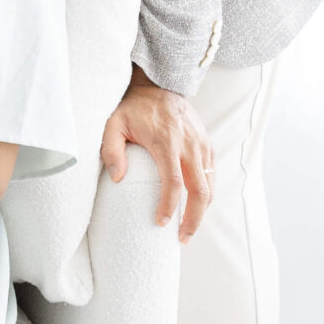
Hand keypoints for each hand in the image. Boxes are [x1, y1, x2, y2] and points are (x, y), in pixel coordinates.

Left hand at [100, 64, 213, 240]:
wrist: (160, 85)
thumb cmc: (133, 108)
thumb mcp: (113, 123)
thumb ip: (111, 150)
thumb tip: (117, 179)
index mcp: (167, 142)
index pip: (174, 182)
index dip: (170, 206)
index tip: (161, 223)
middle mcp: (190, 145)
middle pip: (200, 190)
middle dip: (194, 218)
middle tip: (182, 238)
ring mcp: (202, 145)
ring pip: (210, 185)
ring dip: (202, 210)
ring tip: (188, 228)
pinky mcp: (207, 145)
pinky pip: (212, 175)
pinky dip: (207, 194)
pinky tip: (196, 207)